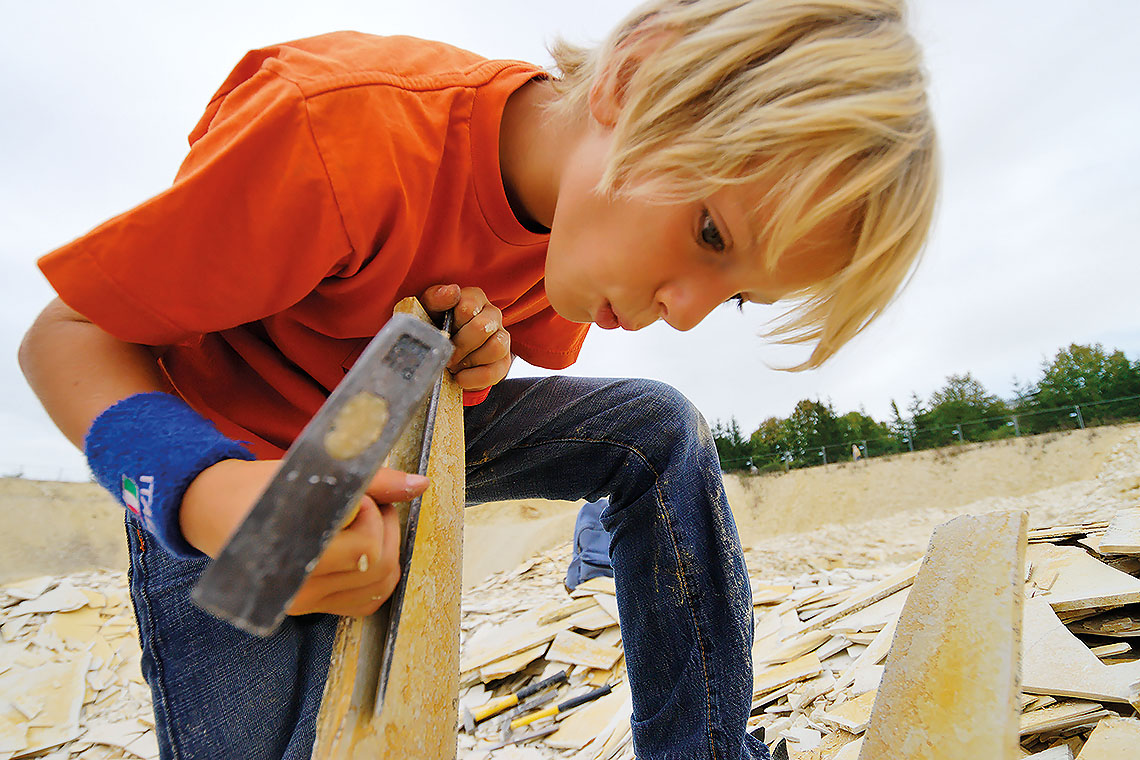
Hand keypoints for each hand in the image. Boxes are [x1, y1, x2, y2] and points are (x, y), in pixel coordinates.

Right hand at [181, 459, 428, 616]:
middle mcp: (299, 588)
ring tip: (362, 521)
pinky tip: (361, 545)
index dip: (370, 513)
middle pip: (378, 566)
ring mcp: (304, 603)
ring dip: (384, 547)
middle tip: (366, 502)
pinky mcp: (311, 608)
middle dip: (384, 527)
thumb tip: (420, 485)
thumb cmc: (262, 488)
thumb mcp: (314, 473)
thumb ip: (373, 482)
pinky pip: (367, 600)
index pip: (366, 547)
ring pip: (380, 585)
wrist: (217, 511)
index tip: (354, 494)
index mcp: (295, 554)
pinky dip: (377, 572)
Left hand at [420, 284, 512, 391]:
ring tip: (454, 366)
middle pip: (482, 328)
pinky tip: (461, 378)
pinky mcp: (503, 361)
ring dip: (470, 361)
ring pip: (496, 347)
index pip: (468, 307)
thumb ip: (436, 298)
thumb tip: (452, 291)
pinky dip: (475, 377)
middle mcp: (492, 314)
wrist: (439, 353)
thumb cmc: (433, 326)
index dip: (452, 324)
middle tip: (446, 356)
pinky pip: (496, 371)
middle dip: (460, 346)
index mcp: (474, 298)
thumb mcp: (427, 310)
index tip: (442, 334)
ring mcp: (501, 337)